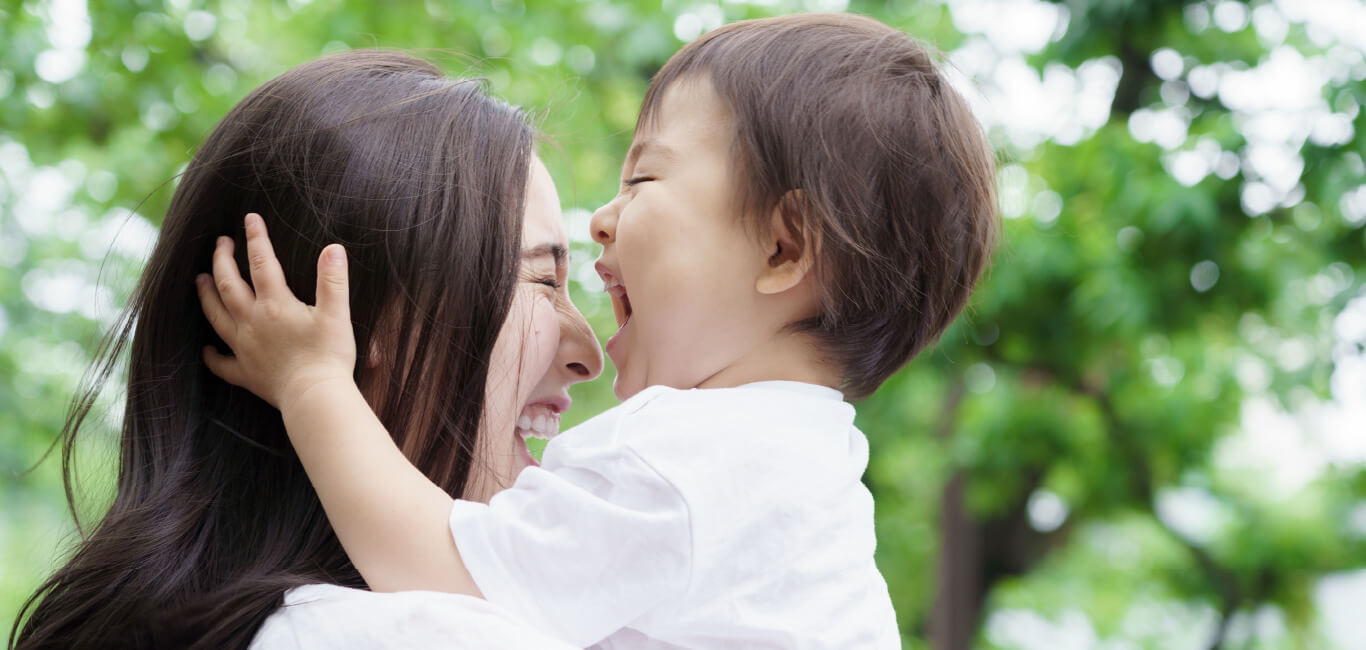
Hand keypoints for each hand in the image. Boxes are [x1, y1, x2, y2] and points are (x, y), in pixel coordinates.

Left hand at [197, 212, 355, 410]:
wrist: (315, 398)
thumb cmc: (328, 357)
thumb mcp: (337, 314)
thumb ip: (332, 280)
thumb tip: (333, 248)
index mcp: (275, 304)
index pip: (261, 263)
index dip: (256, 238)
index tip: (250, 219)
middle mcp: (252, 322)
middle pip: (229, 284)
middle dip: (222, 260)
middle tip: (221, 243)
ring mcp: (245, 348)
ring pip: (216, 316)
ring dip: (206, 295)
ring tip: (200, 280)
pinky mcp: (246, 373)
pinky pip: (221, 364)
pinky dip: (211, 355)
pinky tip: (205, 349)